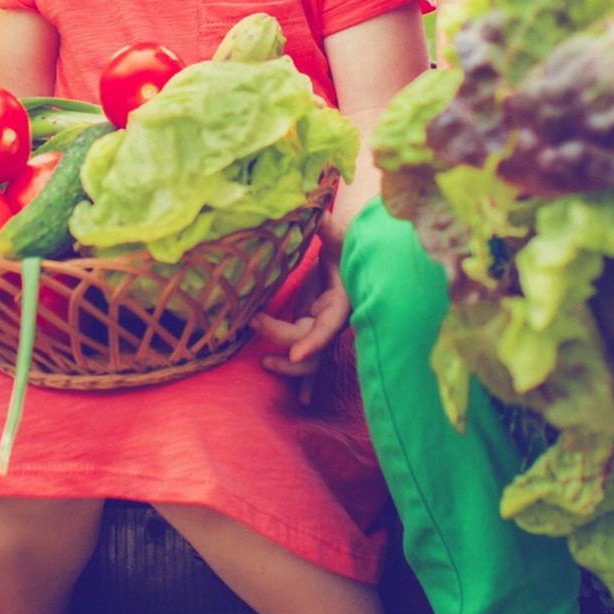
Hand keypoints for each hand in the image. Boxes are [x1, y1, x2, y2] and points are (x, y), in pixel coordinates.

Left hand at [256, 213, 351, 404]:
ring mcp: (323, 327)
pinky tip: (305, 401)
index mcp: (342, 302)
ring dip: (292, 368)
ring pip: (312, 360)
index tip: (296, 351)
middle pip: (310, 341)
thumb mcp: (341, 238)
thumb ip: (328, 229)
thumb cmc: (350, 246)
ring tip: (265, 364)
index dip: (313, 340)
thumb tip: (316, 212)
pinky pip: (312, 360)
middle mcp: (334, 320)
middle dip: (283, 340)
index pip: (328, 326)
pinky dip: (307, 380)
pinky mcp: (314, 328)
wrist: (360, 258)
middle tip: (254, 322)